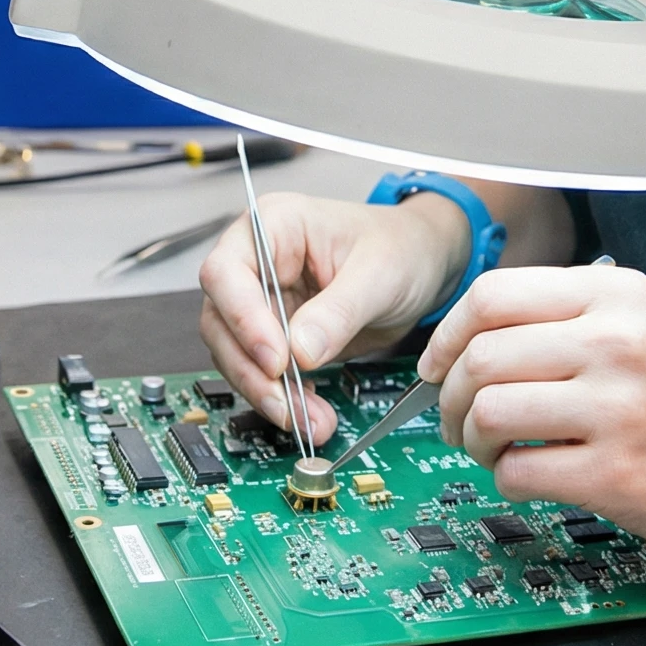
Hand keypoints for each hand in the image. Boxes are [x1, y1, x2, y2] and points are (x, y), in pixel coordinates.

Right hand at [198, 192, 468, 443]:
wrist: (423, 263)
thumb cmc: (401, 246)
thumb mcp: (380, 274)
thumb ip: (339, 311)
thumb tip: (300, 352)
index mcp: (274, 226)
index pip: (227, 271)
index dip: (242, 318)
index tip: (276, 359)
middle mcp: (258, 262)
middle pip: (221, 319)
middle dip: (251, 368)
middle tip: (285, 403)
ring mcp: (264, 300)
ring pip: (235, 353)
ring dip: (266, 392)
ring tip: (309, 419)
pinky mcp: (276, 335)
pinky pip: (263, 372)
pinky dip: (282, 397)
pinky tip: (310, 413)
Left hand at [419, 265, 645, 575]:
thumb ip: (574, 317)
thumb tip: (476, 335)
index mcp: (620, 297)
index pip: (495, 295)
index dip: (448, 334)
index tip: (438, 365)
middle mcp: (617, 342)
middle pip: (481, 354)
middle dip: (450, 395)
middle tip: (458, 420)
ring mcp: (618, 408)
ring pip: (489, 410)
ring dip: (471, 438)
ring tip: (490, 450)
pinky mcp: (617, 473)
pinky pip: (518, 470)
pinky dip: (506, 478)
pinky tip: (527, 477)